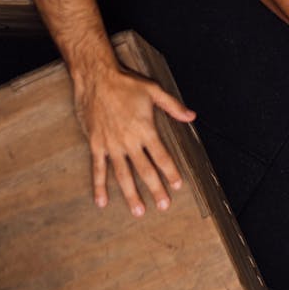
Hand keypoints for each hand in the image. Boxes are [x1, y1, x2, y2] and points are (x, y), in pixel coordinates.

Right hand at [73, 64, 195, 215]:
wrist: (97, 77)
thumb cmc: (126, 83)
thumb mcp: (154, 90)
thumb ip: (173, 106)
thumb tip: (192, 116)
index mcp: (145, 129)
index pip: (162, 156)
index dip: (171, 172)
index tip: (177, 185)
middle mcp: (129, 141)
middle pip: (145, 170)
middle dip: (156, 189)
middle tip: (163, 206)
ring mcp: (112, 144)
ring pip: (123, 175)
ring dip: (131, 194)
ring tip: (138, 212)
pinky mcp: (96, 144)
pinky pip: (98, 168)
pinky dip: (99, 186)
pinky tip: (102, 202)